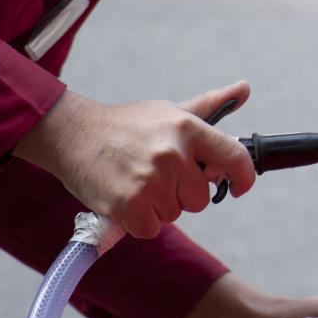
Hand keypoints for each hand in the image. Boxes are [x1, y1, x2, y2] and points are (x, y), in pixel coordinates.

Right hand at [15, 81, 256, 238]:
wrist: (72, 134)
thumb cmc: (127, 126)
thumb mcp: (170, 111)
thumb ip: (209, 106)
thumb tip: (245, 89)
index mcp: (188, 129)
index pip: (235, 158)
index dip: (244, 178)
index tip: (239, 187)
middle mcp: (173, 153)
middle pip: (201, 198)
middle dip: (182, 193)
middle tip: (156, 175)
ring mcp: (152, 180)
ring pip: (175, 214)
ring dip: (157, 206)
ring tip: (136, 181)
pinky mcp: (130, 204)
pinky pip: (151, 228)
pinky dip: (138, 222)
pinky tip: (125, 198)